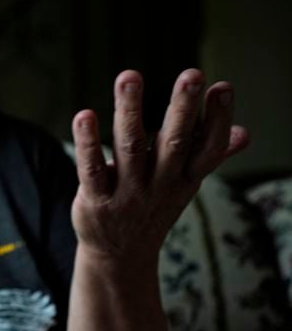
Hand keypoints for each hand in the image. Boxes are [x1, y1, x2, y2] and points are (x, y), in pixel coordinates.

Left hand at [70, 69, 248, 265]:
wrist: (119, 256)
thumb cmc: (153, 206)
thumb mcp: (183, 184)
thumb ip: (209, 156)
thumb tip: (246, 133)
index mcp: (184, 178)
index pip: (207, 149)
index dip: (216, 120)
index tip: (223, 87)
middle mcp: (160, 185)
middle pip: (173, 144)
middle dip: (183, 108)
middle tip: (192, 73)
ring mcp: (127, 194)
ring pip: (129, 148)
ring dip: (130, 111)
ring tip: (129, 76)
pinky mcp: (96, 201)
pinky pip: (90, 169)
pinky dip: (87, 143)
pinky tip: (84, 115)